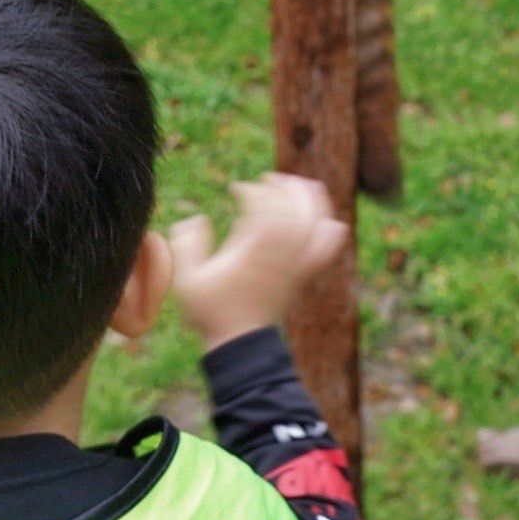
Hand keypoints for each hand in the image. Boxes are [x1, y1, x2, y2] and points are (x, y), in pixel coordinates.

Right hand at [170, 173, 346, 351]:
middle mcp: (277, 255)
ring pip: (314, 225)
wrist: (240, 341)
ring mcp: (293, 265)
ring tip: (299, 184)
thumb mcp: (187, 279)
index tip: (237, 188)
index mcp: (250, 252)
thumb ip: (186, 245)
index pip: (263, 208)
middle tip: (268, 178)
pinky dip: (332, 234)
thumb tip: (196, 218)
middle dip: (284, 187)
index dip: (253, 190)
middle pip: (294, 211)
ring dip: (311, 200)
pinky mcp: (301, 275)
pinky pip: (326, 251)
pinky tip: (330, 221)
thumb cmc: (211, 310)